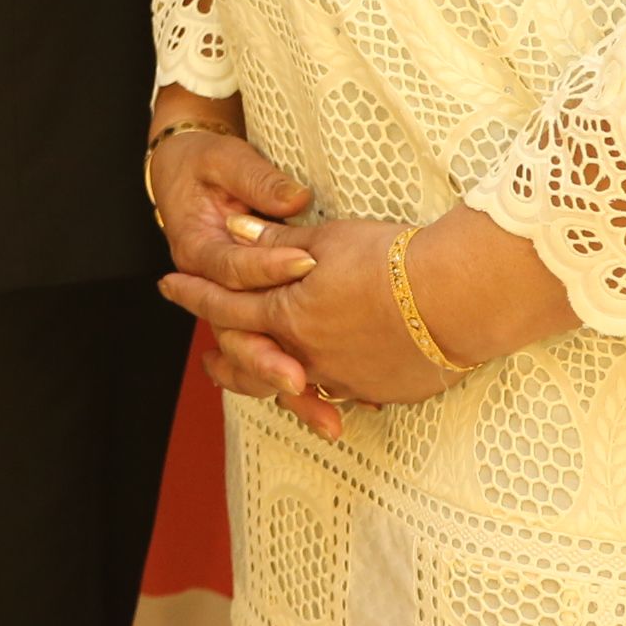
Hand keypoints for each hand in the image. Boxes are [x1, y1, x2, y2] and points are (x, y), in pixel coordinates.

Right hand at [147, 105, 330, 428]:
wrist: (182, 174)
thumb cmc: (202, 167)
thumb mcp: (225, 162)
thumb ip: (257, 181)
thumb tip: (292, 197)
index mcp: (199, 250)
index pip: (233, 269)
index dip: (267, 266)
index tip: (305, 262)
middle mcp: (217, 291)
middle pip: (240, 336)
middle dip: (269, 360)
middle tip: (297, 377)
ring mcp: (239, 313)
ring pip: (260, 364)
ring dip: (293, 394)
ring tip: (329, 420)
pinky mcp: (262, 322)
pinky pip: (281, 361)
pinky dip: (312, 387)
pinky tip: (347, 405)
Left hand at [164, 216, 469, 431]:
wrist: (457, 300)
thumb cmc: (390, 260)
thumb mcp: (325, 239)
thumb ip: (274, 242)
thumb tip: (234, 232)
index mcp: (287, 313)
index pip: (226, 303)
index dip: (195, 293)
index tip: (168, 285)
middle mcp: (308, 354)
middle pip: (253, 359)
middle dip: (228, 360)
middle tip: (208, 363)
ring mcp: (345, 379)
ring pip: (298, 384)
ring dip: (277, 382)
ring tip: (269, 382)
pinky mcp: (381, 391)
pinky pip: (343, 393)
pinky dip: (329, 388)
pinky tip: (329, 386)